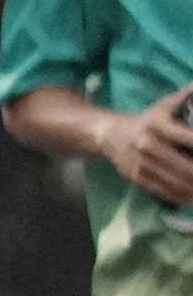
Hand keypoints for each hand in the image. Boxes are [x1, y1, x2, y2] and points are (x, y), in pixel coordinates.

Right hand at [103, 89, 192, 208]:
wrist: (111, 135)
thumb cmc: (147, 120)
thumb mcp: (164, 105)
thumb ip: (185, 97)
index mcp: (157, 124)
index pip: (188, 137)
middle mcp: (148, 143)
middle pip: (185, 166)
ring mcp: (141, 163)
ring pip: (176, 182)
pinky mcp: (136, 177)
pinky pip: (162, 191)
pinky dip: (181, 197)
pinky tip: (191, 198)